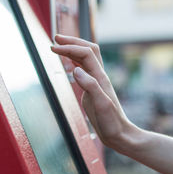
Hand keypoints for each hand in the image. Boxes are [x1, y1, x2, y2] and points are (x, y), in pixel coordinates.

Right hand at [51, 34, 135, 148]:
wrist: (119, 135)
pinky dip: (75, 62)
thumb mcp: (101, 105)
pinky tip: (69, 64)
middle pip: (88, 50)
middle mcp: (99, 77)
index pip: (85, 54)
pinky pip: (85, 70)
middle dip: (72, 42)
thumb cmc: (111, 123)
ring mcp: (97, 83)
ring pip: (86, 58)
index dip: (69, 47)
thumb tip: (75, 69)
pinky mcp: (93, 90)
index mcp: (100, 79)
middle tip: (56, 38)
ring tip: (59, 46)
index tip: (53, 48)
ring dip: (74, 49)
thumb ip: (90, 86)